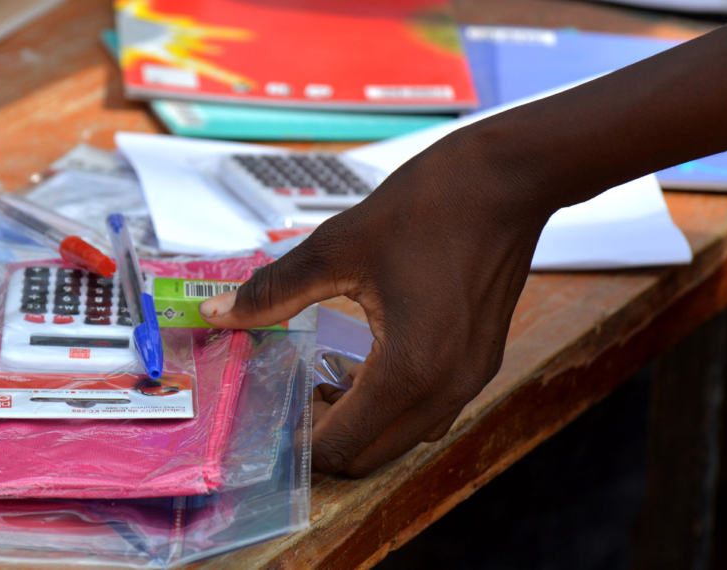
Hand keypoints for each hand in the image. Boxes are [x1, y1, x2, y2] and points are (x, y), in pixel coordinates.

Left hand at [201, 128, 556, 476]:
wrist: (509, 178)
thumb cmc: (428, 206)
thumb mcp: (334, 248)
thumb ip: (271, 291)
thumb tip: (217, 314)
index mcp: (409, 370)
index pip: (343, 446)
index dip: (298, 444)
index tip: (268, 419)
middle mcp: (446, 389)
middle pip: (372, 455)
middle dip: (325, 438)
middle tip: (291, 399)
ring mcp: (470, 379)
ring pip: (402, 437)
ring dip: (359, 424)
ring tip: (322, 381)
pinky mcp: (480, 363)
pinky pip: (428, 411)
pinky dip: (391, 407)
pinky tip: (365, 367)